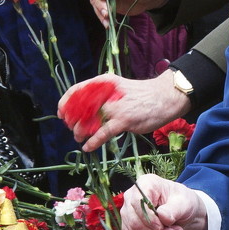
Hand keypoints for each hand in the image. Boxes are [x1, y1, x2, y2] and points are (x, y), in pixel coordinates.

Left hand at [58, 71, 191, 150]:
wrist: (166, 96)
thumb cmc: (144, 95)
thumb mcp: (120, 89)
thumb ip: (104, 96)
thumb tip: (87, 110)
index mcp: (104, 82)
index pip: (76, 90)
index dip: (65, 103)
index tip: (61, 114)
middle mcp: (107, 93)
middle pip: (79, 109)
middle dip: (72, 121)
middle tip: (73, 128)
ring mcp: (115, 107)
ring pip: (88, 122)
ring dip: (80, 132)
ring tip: (80, 138)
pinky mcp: (124, 120)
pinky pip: (102, 133)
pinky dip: (92, 142)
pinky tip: (88, 147)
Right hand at [121, 174, 207, 229]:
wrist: (181, 210)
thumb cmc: (182, 201)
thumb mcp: (184, 203)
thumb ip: (174, 209)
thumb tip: (163, 217)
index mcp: (145, 183)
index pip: (138, 202)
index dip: (149, 218)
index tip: (163, 227)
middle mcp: (131, 196)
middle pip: (135, 221)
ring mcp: (128, 212)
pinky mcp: (129, 226)